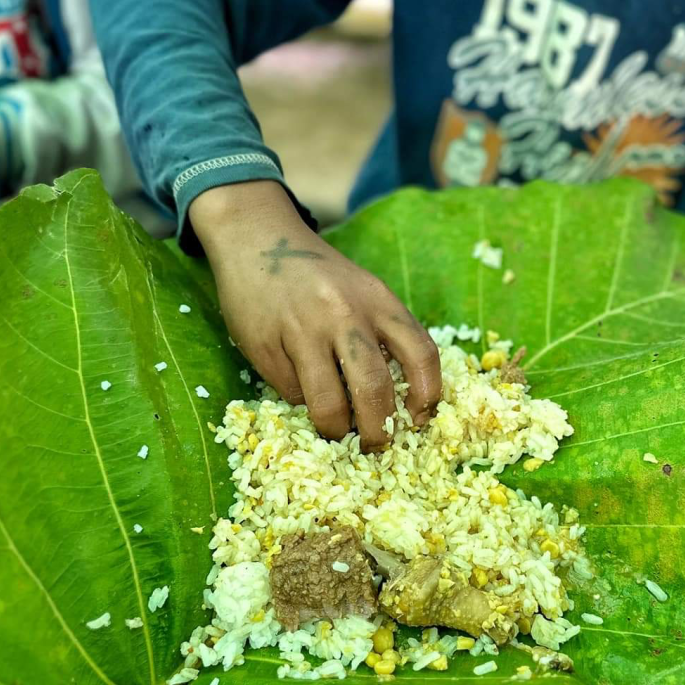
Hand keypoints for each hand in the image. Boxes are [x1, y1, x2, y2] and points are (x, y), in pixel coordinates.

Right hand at [190, 181, 441, 449]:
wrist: (257, 240)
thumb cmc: (319, 275)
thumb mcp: (363, 290)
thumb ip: (384, 333)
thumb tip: (401, 402)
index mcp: (378, 299)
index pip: (421, 354)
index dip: (427, 397)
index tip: (419, 420)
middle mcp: (343, 314)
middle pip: (373, 389)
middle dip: (378, 431)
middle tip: (376, 445)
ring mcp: (301, 331)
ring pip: (328, 403)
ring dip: (336, 429)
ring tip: (337, 431)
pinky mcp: (265, 346)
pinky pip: (291, 393)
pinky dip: (301, 401)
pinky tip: (301, 385)